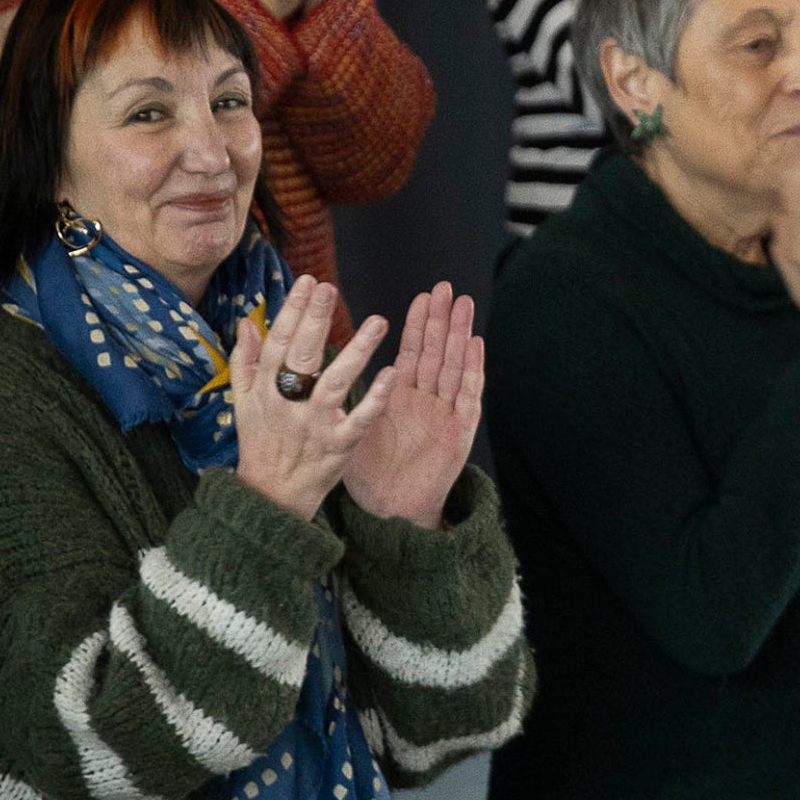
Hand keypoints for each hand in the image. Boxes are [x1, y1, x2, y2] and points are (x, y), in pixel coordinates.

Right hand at [231, 275, 393, 522]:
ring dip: (356, 352)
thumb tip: (248, 320)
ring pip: (334, 383)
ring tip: (379, 321)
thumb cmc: (260, 442)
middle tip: (331, 288)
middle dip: (315, 320)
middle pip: (302, 356)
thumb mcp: (243, 402)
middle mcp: (287, 403)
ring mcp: (314, 424)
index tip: (309, 281)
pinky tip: (393, 374)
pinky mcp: (339, 445)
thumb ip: (246, 360)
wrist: (271, 496)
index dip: (293, 311)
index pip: (279, 342)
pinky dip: (375, 399)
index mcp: (265, 389)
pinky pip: (360, 420)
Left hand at [342, 282, 484, 528]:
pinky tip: (475, 345)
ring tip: (464, 305)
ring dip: (460, 335)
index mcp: (401, 397)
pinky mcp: (458, 433)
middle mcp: (427, 401)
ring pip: (454, 367)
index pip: (412, 352)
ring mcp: (445, 415)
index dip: (417, 324)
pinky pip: (467, 397)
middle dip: (442, 319)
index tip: (421, 297)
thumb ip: (343, 398)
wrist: (390, 511)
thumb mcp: (349, 429)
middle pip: (436, 352)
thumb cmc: (371, 475)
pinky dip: (473, 370)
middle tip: (446, 288)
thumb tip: (323, 370)